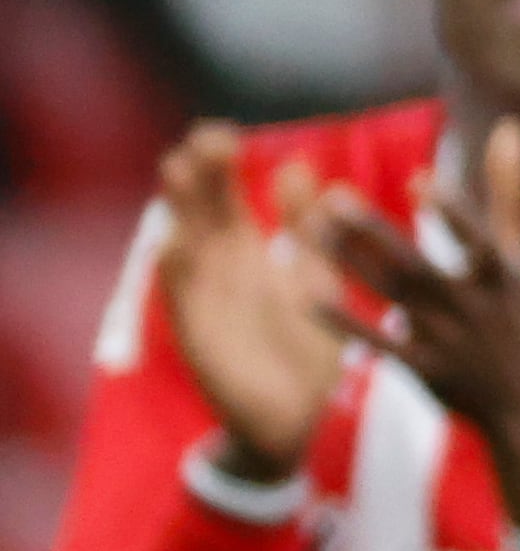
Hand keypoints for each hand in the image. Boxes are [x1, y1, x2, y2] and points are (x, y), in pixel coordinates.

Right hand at [151, 123, 350, 483]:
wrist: (301, 418)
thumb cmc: (306, 343)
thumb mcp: (315, 275)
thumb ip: (309, 228)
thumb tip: (299, 165)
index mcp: (244, 252)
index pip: (221, 196)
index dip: (217, 164)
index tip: (224, 132)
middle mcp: (217, 271)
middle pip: (195, 213)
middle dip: (193, 177)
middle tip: (199, 141)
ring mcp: (205, 302)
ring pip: (182, 247)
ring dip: (178, 212)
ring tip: (176, 172)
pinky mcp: (201, 339)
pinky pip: (181, 304)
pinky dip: (176, 275)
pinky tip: (175, 245)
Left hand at [305, 121, 519, 535]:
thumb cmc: (515, 312)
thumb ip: (511, 190)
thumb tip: (508, 125)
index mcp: (501, 276)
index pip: (476, 240)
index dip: (451, 212)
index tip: (416, 178)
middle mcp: (472, 307)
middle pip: (416, 266)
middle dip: (376, 234)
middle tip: (332, 197)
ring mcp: (445, 340)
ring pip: (389, 297)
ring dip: (348, 263)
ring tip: (309, 226)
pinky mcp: (420, 369)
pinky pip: (375, 341)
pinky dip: (342, 319)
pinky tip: (304, 293)